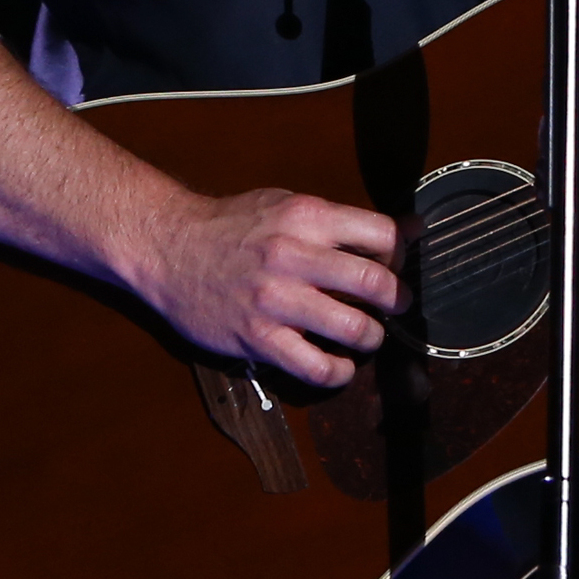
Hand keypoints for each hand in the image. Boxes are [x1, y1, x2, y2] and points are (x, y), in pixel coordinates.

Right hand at [120, 188, 401, 388]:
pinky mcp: (258, 338)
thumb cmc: (231, 226)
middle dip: (398, 300)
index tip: (398, 266)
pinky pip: (316, 367)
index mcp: (306, 217)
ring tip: (366, 336)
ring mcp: (275, 300)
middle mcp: (294, 256)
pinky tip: (337, 365)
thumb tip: (411, 230)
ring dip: (372, 338)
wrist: (168, 247)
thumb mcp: (287, 205)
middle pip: (376, 285)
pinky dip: (338, 372)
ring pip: (355, 330)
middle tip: (396, 306)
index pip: (383, 236)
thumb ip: (345, 221)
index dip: (401, 255)